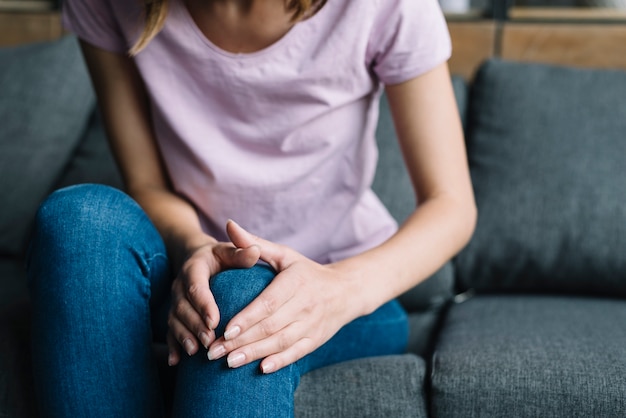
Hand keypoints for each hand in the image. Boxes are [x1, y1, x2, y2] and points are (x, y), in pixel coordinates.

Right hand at [166, 237, 260, 365]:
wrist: (197, 259)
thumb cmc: (220, 257)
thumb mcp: (229, 251)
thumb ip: (241, 253)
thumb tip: (256, 250)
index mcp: (194, 268)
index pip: (197, 287)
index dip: (204, 304)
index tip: (214, 320)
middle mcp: (180, 285)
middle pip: (183, 307)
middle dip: (195, 326)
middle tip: (210, 342)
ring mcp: (175, 301)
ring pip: (175, 321)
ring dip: (184, 337)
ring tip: (195, 351)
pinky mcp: (174, 314)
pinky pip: (169, 331)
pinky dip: (172, 346)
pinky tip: (176, 362)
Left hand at [206, 220, 358, 372]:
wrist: (345, 290)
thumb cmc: (306, 271)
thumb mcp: (284, 255)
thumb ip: (255, 243)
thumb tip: (229, 225)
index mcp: (295, 282)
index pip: (269, 303)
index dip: (248, 318)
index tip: (226, 329)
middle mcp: (306, 304)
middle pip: (271, 326)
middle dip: (242, 341)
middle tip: (214, 351)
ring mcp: (312, 324)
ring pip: (281, 342)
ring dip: (255, 354)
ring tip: (229, 362)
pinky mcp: (316, 340)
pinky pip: (297, 353)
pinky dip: (280, 362)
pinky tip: (261, 369)